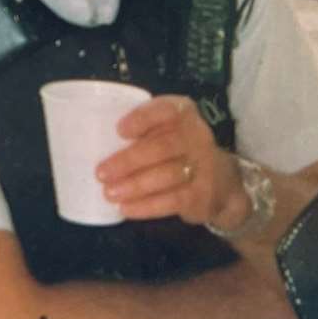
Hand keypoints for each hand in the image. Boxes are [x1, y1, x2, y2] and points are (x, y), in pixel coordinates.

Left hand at [95, 95, 245, 228]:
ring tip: (109, 192)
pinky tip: (126, 208)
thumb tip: (95, 144)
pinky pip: (173, 200)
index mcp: (183, 113)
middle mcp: (197, 136)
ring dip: (135, 185)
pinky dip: (147, 206)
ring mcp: (203, 166)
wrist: (222, 180)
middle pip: (163, 147)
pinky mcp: (202, 194)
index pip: (166, 110)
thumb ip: (142, 132)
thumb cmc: (178, 149)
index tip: (119, 130)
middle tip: (101, 172)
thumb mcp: (166, 131)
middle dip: (129, 161)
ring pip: (167, 176)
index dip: (143, 119)